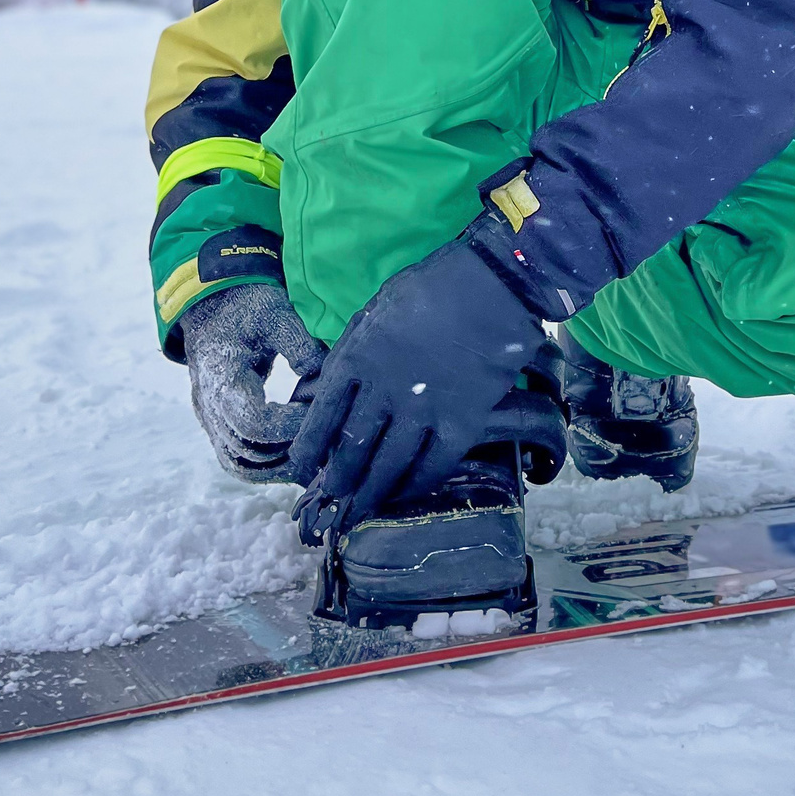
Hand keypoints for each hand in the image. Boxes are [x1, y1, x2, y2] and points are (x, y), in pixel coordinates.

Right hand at [181, 278, 326, 481]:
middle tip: (323, 437)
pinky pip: (235, 459)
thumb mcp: (275, 312)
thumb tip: (324, 377)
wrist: (211, 306)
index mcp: (222, 376)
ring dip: (276, 468)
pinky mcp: (214, 424)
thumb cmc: (246, 307)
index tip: (319, 412)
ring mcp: (208, 419)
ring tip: (312, 458)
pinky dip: (264, 467)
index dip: (291, 425)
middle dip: (290, 450)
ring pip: (238, 465)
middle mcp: (209, 405)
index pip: (254, 422)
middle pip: (248, 451)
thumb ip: (299, 344)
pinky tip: (293, 458)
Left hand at [287, 239, 543, 539]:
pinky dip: (415, 485)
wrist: (492, 285)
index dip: (308, 450)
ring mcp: (424, 410)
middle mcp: (385, 391)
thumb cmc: (429, 288)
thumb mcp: (373, 310)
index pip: (321, 417)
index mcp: (358, 359)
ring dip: (370, 493)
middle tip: (331, 498)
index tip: (301, 469)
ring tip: (358, 510)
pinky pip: (433, 467)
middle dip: (337, 480)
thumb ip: (350, 351)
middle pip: (351, 449)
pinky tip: (405, 492)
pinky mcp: (462, 423)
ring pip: (388, 466)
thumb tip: (325, 388)